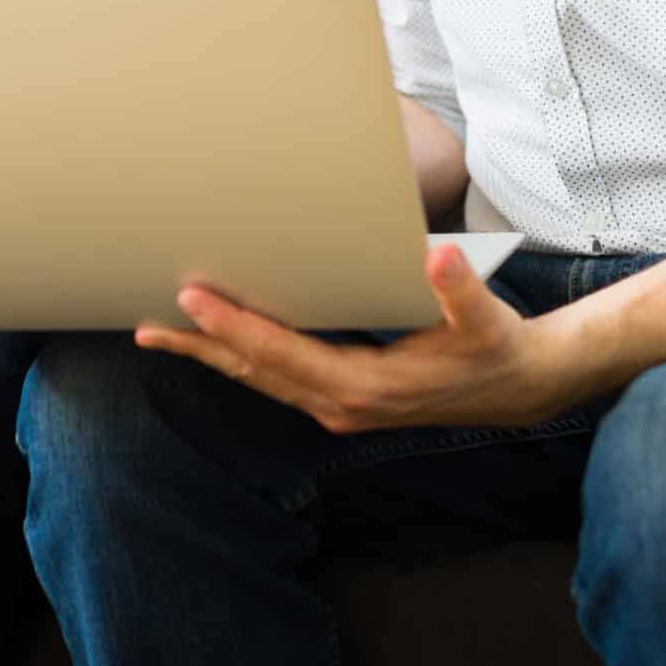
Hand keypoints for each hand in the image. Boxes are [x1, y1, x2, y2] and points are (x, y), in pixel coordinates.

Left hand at [135, 244, 575, 432]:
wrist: (518, 388)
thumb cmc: (496, 347)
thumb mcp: (485, 318)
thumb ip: (460, 290)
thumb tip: (438, 259)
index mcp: (365, 386)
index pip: (284, 354)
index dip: (236, 326)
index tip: (193, 298)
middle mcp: (341, 404)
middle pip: (255, 372)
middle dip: (202, 346)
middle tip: (147, 320)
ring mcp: (338, 406)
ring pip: (259, 379)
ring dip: (210, 355)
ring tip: (157, 332)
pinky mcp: (340, 399)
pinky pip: (276, 379)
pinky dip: (239, 358)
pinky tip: (213, 341)